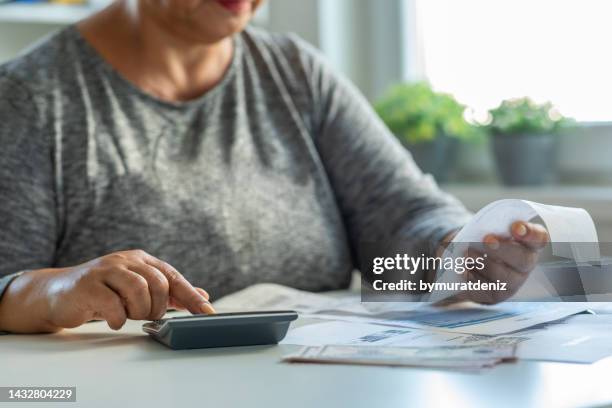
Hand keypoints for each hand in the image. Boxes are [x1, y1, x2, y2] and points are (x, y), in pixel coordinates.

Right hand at [0, 250, 214, 332]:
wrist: (58, 293)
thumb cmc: (103, 292)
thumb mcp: (138, 289)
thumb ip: (169, 292)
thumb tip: (202, 295)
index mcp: (141, 259)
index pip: (173, 276)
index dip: (191, 296)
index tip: (208, 313)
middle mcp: (126, 260)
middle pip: (158, 283)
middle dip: (157, 307)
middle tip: (147, 316)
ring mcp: (106, 270)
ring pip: (139, 290)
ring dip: (138, 311)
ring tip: (129, 316)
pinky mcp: (88, 285)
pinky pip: (113, 304)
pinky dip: (118, 318)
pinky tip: (113, 319)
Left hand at [440, 221, 548, 304]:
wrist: (464, 262)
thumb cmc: (480, 240)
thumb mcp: (487, 228)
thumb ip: (491, 226)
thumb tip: (484, 228)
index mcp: (527, 243)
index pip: (539, 238)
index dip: (530, 233)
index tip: (516, 227)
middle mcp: (525, 264)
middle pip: (523, 259)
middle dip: (504, 249)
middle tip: (487, 239)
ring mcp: (512, 282)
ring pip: (503, 275)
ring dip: (483, 262)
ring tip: (468, 253)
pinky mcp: (496, 295)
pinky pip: (485, 288)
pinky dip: (471, 275)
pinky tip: (463, 269)